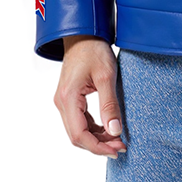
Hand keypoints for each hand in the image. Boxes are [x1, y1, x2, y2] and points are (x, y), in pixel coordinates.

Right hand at [53, 35, 127, 156]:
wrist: (84, 33)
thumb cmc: (94, 49)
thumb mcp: (106, 76)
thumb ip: (109, 105)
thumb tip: (115, 131)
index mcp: (68, 98)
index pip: (79, 135)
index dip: (98, 147)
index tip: (117, 149)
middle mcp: (61, 102)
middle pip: (77, 136)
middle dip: (99, 145)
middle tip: (121, 147)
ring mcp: (64, 100)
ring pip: (77, 130)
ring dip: (96, 138)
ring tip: (117, 139)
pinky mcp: (69, 98)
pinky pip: (79, 121)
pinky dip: (93, 128)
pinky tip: (107, 128)